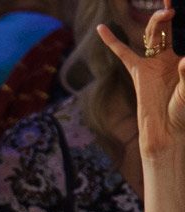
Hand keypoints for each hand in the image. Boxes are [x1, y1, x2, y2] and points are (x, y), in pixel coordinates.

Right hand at [97, 9, 184, 154]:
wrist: (167, 131)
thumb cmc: (183, 112)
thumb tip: (184, 61)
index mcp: (178, 60)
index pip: (175, 34)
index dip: (173, 21)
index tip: (174, 9)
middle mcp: (166, 58)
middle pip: (164, 30)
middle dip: (166, 17)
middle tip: (170, 8)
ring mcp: (151, 64)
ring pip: (151, 36)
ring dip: (155, 23)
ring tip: (164, 11)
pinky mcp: (137, 72)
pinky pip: (123, 54)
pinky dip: (112, 42)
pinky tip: (101, 29)